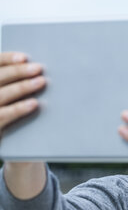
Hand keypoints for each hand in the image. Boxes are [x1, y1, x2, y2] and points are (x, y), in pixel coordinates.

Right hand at [0, 52, 46, 199]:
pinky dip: (18, 109)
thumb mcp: (17, 98)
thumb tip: (39, 67)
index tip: (25, 58)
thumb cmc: (19, 117)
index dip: (6, 59)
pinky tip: (34, 104)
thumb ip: (19, 83)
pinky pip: (2, 117)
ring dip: (20, 87)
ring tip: (41, 81)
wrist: (17, 151)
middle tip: (38, 68)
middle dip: (17, 72)